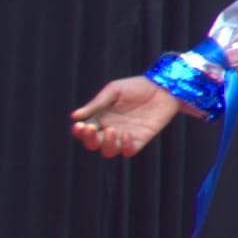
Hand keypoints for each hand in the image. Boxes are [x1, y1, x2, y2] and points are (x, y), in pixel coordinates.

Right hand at [71, 77, 185, 157]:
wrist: (163, 87)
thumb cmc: (136, 86)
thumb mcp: (114, 91)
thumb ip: (96, 104)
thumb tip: (74, 117)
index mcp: (100, 118)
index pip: (84, 131)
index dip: (79, 132)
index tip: (79, 125)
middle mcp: (110, 129)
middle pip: (93, 143)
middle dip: (89, 139)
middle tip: (91, 128)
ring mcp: (124, 136)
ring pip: (108, 151)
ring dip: (106, 144)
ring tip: (111, 130)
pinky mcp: (140, 140)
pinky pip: (128, 151)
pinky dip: (124, 147)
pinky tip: (125, 134)